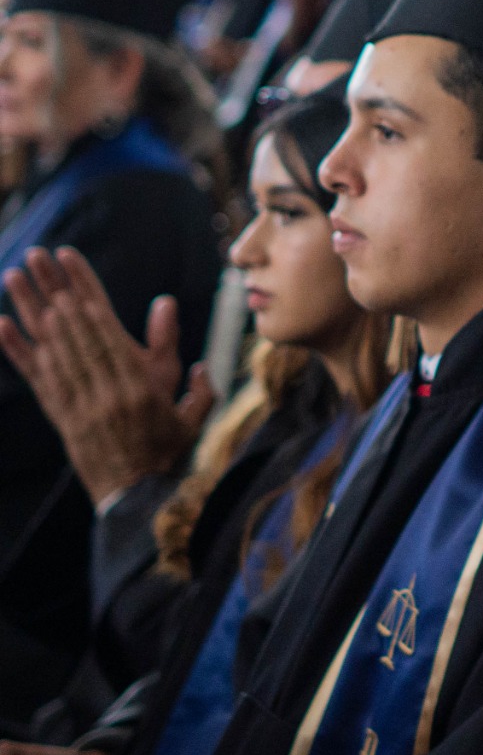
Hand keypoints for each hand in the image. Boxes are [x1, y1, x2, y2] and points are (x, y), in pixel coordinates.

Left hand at [0, 248, 213, 507]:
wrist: (136, 496)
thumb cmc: (169, 450)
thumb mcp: (192, 411)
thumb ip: (188, 365)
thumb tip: (173, 318)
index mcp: (138, 386)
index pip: (106, 327)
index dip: (85, 291)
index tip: (71, 261)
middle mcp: (104, 390)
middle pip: (73, 330)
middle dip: (54, 289)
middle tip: (38, 257)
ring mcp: (77, 403)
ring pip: (50, 347)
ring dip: (30, 310)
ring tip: (17, 277)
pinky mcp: (58, 414)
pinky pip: (34, 377)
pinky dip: (16, 350)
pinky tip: (0, 324)